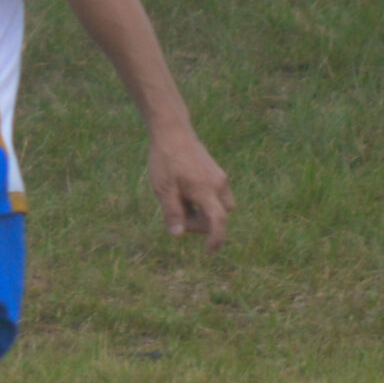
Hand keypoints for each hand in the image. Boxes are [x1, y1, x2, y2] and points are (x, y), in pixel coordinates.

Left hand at [147, 125, 232, 249]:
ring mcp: (220, 177)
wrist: (172, 132)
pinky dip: (204, 200)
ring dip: (204, 211)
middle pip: (219, 215)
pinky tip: (185, 190)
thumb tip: (178, 235)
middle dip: (201, 222)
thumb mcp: (163, 189)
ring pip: (220, 205)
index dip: (216, 238)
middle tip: (176, 211)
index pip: (218, 220)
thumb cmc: (165, 160)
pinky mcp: (217, 173)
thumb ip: (172, 212)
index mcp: (206, 190)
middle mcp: (219, 184)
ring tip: (180, 199)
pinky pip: (216, 194)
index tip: (209, 250)